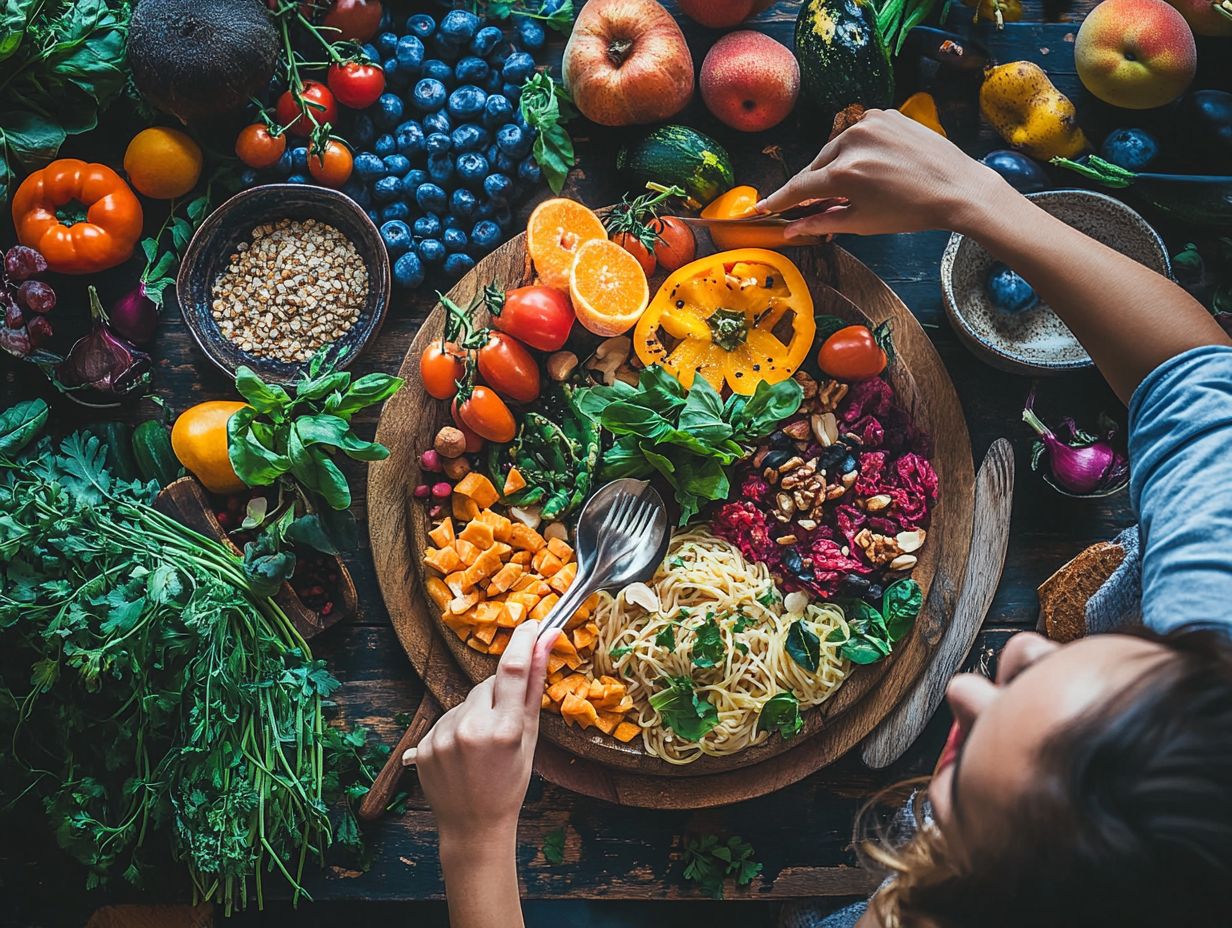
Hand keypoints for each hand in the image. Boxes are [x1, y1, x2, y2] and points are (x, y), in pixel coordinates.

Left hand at [405, 620, 555, 846]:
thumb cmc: (510, 783)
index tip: (533, 624)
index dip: (524, 640)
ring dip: (476, 713)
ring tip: (480, 746)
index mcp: (504, 729)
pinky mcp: (424, 744)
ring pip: (465, 701)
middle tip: (504, 725)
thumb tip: (547, 641)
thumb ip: (536, 686)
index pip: (513, 668)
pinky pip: (445, 718)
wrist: (473, 825)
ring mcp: (442, 737)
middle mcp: (470, 729)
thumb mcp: (529, 738)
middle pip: (488, 685)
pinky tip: (462, 752)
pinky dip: (456, 727)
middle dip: (498, 695)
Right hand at [758, 109, 1009, 237]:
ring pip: (835, 148)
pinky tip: (874, 166)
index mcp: (844, 172)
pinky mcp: (886, 114)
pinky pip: (858, 133)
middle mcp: (852, 141)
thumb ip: (820, 222)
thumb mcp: (862, 222)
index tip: (760, 209)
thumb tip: (789, 229)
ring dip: (836, 167)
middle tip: (816, 205)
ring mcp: (870, 122)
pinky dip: (857, 149)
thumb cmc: (912, 211)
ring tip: (855, 186)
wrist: (958, 188)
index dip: (778, 201)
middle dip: (813, 186)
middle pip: (816, 166)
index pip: (799, 188)